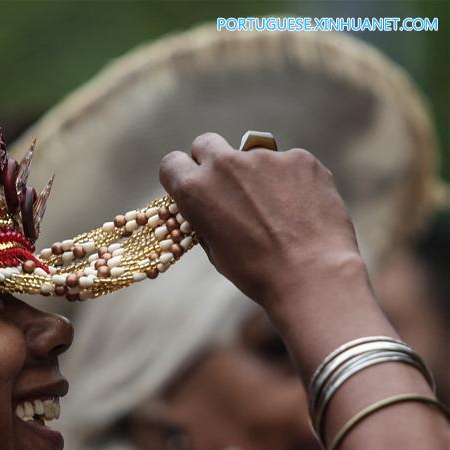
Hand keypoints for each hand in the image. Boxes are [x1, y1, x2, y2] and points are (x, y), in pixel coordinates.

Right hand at [159, 133, 364, 311]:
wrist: (311, 272)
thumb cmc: (258, 271)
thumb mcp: (215, 249)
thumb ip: (206, 217)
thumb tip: (210, 206)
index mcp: (195, 189)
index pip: (172, 163)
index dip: (180, 175)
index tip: (191, 185)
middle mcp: (224, 164)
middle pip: (206, 143)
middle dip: (212, 160)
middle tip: (229, 187)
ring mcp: (264, 157)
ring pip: (252, 156)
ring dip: (258, 176)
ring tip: (278, 211)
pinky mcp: (299, 158)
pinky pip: (288, 164)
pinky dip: (292, 181)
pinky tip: (303, 208)